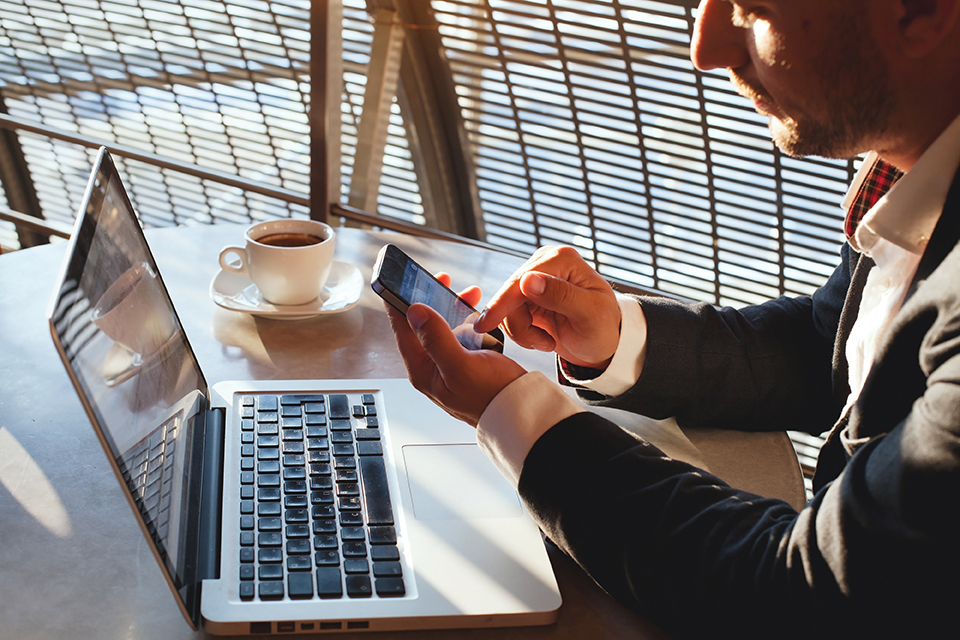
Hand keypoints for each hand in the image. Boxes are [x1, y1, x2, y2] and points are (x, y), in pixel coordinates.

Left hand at [385, 274, 526, 426]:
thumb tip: (414, 312)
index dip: (397, 301)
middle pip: (421, 324)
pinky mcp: (467, 360)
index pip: (402, 329)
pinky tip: (476, 311)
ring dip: (452, 306)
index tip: (398, 278)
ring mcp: (449, 363)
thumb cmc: (491, 397)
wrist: (520, 412)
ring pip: (443, 326)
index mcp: (423, 370)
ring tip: (468, 293)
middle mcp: (432, 366)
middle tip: (440, 279)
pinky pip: (460, 333)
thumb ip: (436, 339)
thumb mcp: (461, 366)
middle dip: (430, 299)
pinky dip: (466, 318)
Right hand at [473, 246, 620, 368]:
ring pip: (506, 308)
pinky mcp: (527, 296)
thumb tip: (528, 279)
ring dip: (522, 332)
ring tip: (547, 342)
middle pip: (509, 294)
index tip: (486, 325)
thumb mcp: (589, 315)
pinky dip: (522, 333)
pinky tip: (541, 338)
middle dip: (521, 325)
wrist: (604, 344)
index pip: (521, 281)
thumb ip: (560, 295)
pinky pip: (509, 316)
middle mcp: (546, 263)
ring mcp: (535, 279)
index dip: (502, 304)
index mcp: (562, 259)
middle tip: (543, 344)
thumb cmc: (604, 329)